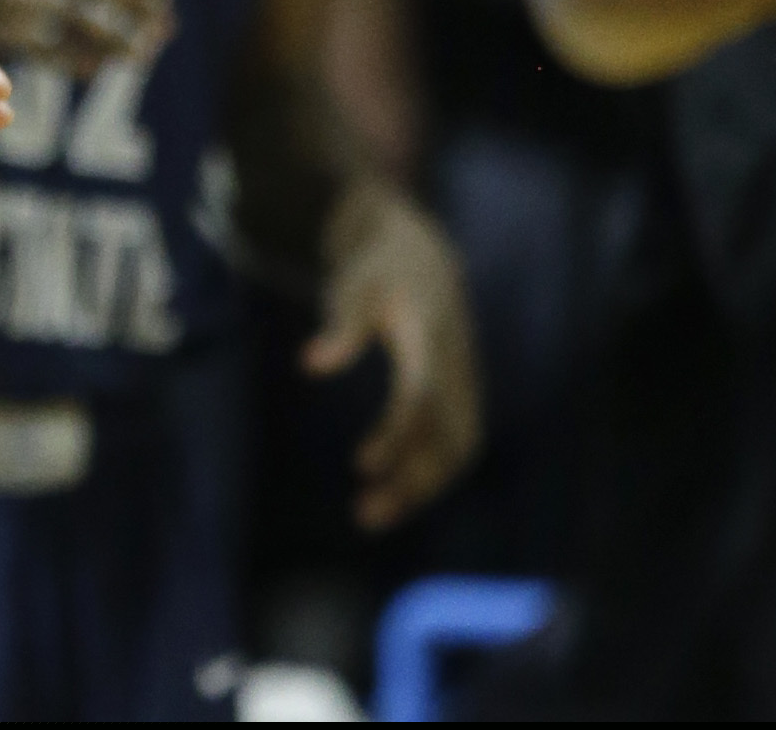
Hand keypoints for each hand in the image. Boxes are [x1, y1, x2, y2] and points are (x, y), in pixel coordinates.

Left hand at [306, 180, 483, 528]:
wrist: (423, 257)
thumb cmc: (378, 272)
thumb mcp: (353, 287)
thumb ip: (339, 327)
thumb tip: (309, 365)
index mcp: (429, 336)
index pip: (419, 396)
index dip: (395, 434)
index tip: (361, 466)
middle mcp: (456, 366)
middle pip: (446, 437)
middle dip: (412, 482)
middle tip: (364, 517)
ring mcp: (466, 382)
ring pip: (457, 449)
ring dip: (421, 489)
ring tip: (372, 516)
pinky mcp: (464, 395)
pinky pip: (456, 445)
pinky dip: (431, 476)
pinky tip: (396, 497)